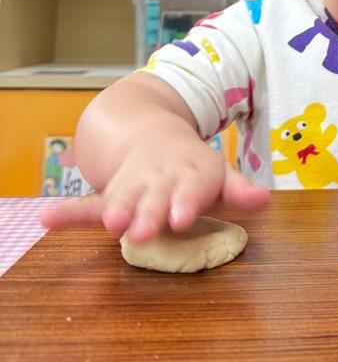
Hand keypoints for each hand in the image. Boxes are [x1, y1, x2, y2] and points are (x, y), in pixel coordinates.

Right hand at [39, 137, 268, 242]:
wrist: (148, 130)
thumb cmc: (190, 166)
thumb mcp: (215, 174)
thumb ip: (237, 190)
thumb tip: (265, 200)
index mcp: (189, 173)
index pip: (190, 189)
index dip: (186, 202)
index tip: (183, 216)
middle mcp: (159, 179)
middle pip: (154, 197)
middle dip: (150, 214)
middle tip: (145, 231)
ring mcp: (132, 185)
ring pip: (122, 199)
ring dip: (115, 210)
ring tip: (110, 224)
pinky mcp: (109, 194)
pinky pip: (86, 204)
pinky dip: (67, 213)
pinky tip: (47, 219)